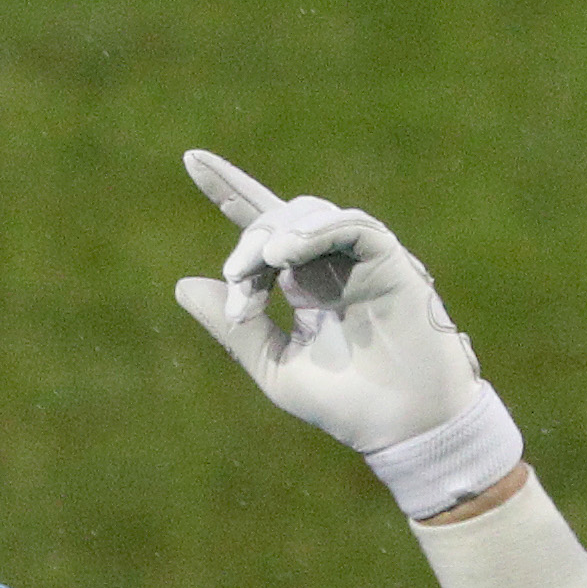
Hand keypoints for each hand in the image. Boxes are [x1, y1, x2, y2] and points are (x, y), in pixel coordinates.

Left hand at [173, 151, 520, 515]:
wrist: (404, 427)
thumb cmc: (347, 406)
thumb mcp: (275, 365)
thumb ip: (235, 327)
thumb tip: (182, 285)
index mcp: (304, 286)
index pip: (263, 228)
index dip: (229, 191)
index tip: (191, 160)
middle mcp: (330, 265)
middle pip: (277, 220)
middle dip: (248, 245)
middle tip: (235, 285)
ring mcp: (361, 260)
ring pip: (310, 213)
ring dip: (275, 234)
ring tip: (259, 266)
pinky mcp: (391, 261)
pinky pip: (351, 226)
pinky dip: (317, 230)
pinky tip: (286, 251)